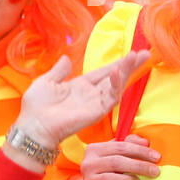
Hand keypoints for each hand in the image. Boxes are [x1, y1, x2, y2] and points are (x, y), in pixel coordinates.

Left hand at [10, 50, 151, 160]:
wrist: (34, 126)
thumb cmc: (35, 107)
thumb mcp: (45, 82)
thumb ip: (58, 71)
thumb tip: (65, 58)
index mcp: (79, 86)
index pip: (102, 73)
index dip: (116, 64)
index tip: (132, 53)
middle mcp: (90, 94)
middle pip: (115, 77)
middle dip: (130, 66)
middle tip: (145, 54)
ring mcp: (95, 103)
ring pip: (116, 85)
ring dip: (126, 71)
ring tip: (136, 57)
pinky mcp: (97, 112)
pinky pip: (110, 97)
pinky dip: (115, 84)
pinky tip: (117, 71)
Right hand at [76, 134, 159, 179]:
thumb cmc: (109, 172)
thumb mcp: (116, 155)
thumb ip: (129, 145)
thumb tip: (145, 142)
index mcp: (94, 150)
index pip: (120, 146)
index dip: (141, 151)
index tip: (157, 157)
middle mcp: (87, 164)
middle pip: (116, 162)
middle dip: (140, 166)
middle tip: (155, 171)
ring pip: (110, 179)